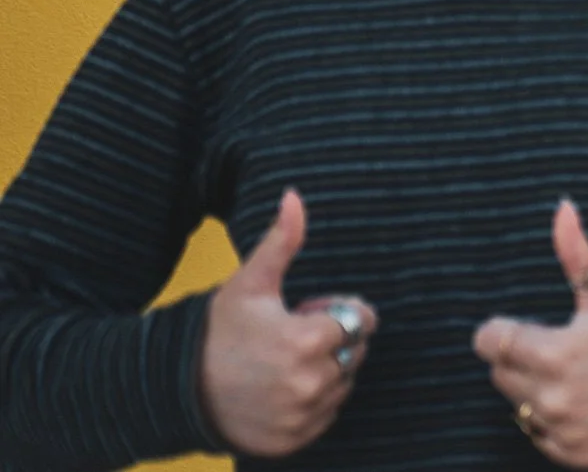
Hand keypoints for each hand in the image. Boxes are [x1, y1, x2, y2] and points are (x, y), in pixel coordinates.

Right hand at [200, 189, 377, 457]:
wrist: (177, 387)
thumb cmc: (218, 329)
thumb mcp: (250, 283)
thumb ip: (281, 241)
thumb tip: (294, 196)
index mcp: (306, 342)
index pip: (361, 320)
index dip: (338, 312)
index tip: (308, 312)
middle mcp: (309, 384)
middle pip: (354, 352)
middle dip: (331, 340)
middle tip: (289, 336)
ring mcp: (302, 417)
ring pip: (342, 383)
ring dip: (324, 370)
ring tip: (280, 363)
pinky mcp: (294, 440)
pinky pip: (326, 415)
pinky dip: (312, 403)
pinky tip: (278, 389)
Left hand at [474, 200, 587, 469]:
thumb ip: (577, 255)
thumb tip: (562, 208)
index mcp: (554, 355)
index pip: (490, 342)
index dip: (503, 330)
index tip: (527, 327)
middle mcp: (550, 398)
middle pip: (501, 373)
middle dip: (522, 358)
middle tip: (560, 349)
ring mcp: (559, 431)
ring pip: (518, 405)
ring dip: (536, 389)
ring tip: (574, 376)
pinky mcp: (569, 454)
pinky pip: (539, 434)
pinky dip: (554, 420)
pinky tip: (584, 403)